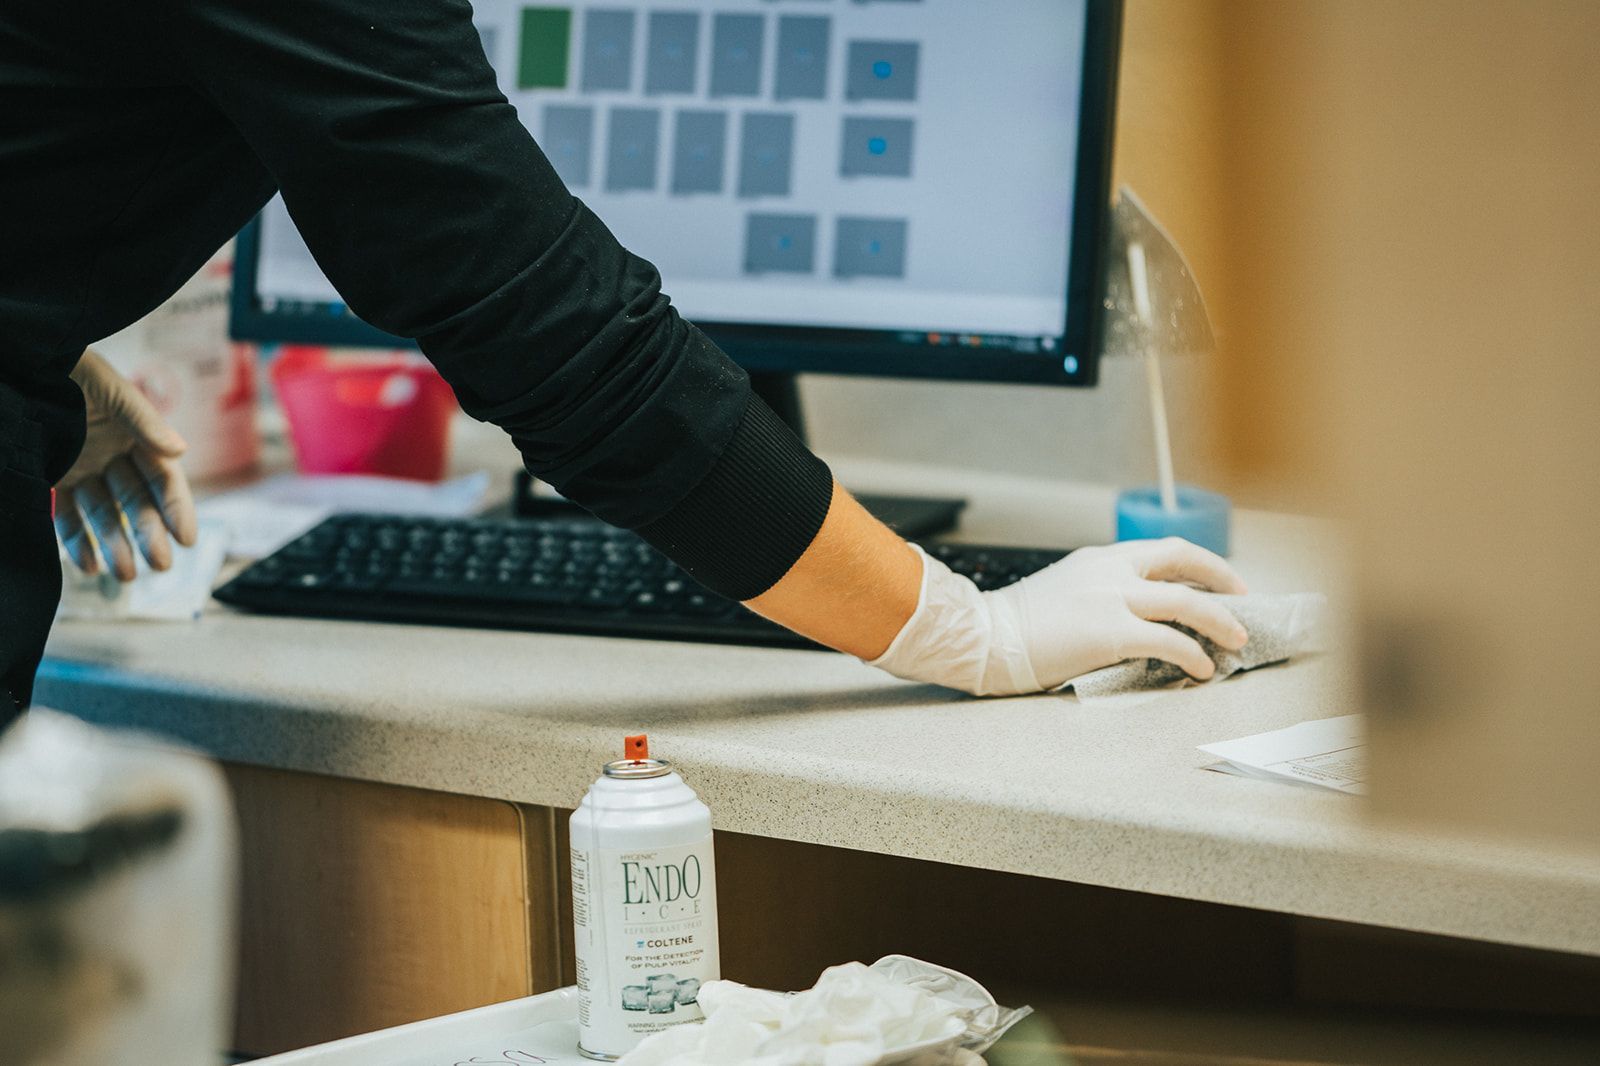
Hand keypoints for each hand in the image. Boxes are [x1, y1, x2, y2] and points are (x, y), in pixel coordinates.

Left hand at [55, 349, 197, 579]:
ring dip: (117, 545)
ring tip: (126, 575)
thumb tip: (180, 451)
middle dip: (150, 535)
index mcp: (137, 436)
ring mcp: (83, 470)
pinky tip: (90, 565)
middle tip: (161, 564)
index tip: (187, 539)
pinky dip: (79, 542)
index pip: (164, 479)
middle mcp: (114, 457)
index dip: (176, 509)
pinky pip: (67, 517)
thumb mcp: (111, 390)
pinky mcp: (53, 479)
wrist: (23, 363)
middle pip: (137, 503)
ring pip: (105, 516)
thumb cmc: (70, 369)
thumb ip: (144, 421)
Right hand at [870, 538, 1249, 696]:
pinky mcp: (1107, 632)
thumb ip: (1099, 593)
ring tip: (1236, 640)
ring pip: (1184, 600)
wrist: (983, 637)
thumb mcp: (1064, 591)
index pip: (1163, 550)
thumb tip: (1137, 617)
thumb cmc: (1016, 625)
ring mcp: (1109, 599)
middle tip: (1244, 603)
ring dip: (1219, 620)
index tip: (1223, 580)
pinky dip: (1192, 654)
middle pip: (1183, 561)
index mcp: (1099, 559)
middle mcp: (1109, 571)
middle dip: (1222, 578)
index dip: (1201, 563)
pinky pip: (1167, 640)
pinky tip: (1201, 669)